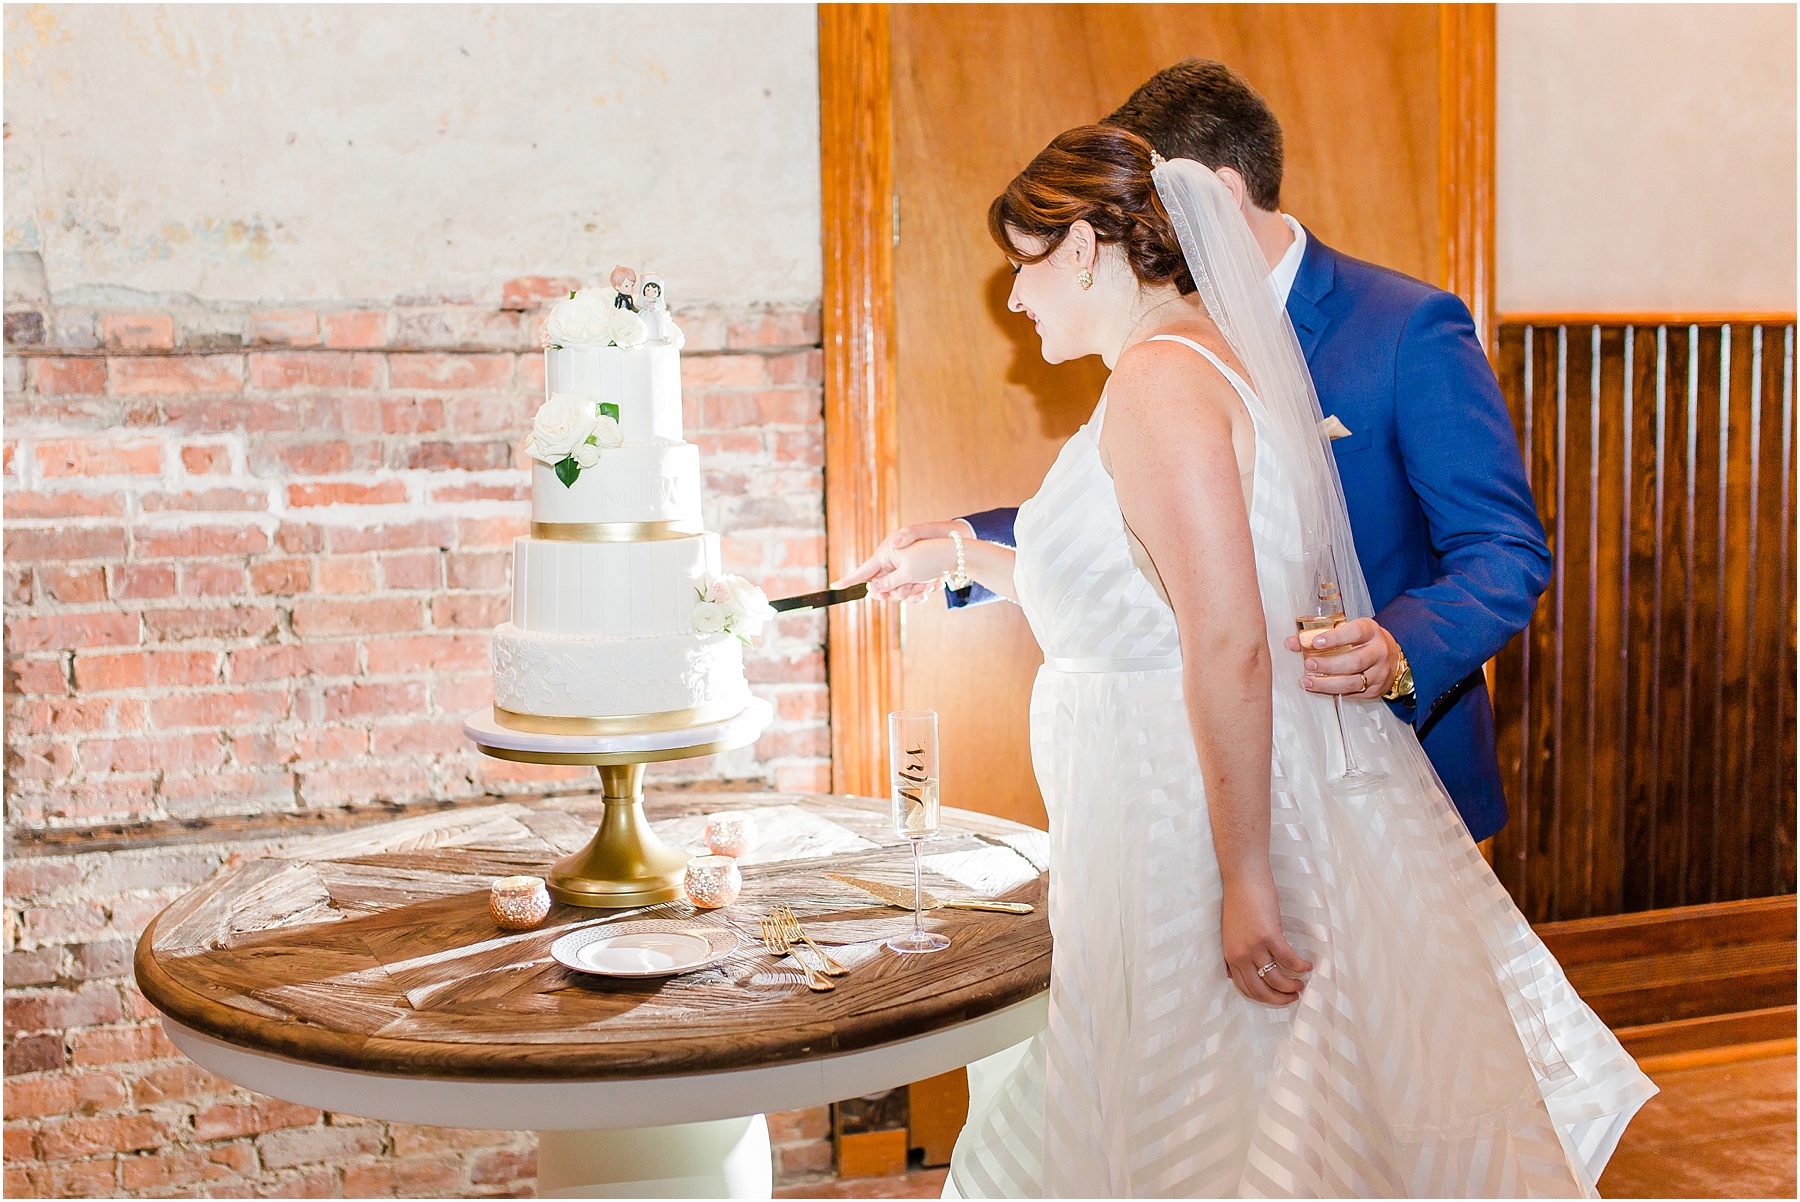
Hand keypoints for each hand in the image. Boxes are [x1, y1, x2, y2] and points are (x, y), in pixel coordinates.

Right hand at [831, 520, 973, 601]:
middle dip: (897, 591)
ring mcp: (903, 569)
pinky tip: (934, 584)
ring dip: (913, 591)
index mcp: (887, 554)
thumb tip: (873, 590)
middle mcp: (892, 561)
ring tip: (930, 582)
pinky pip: (909, 590)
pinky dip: (921, 590)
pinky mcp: (913, 575)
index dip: (850, 580)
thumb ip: (889, 582)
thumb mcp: (909, 571)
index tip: (834, 587)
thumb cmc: (932, 556)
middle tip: (912, 588)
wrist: (958, 553)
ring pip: (897, 591)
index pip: (864, 571)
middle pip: (881, 586)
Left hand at [1221, 872, 1311, 1005]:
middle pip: (1261, 990)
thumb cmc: (1239, 902)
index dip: (1264, 998)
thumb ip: (1234, 953)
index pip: (1245, 988)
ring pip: (1276, 979)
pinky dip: (1301, 966)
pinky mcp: (1269, 936)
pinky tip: (1308, 965)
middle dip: (1279, 998)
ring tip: (1302, 984)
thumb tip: (1231, 975)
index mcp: (1230, 956)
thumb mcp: (1230, 933)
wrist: (1242, 878)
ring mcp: (1254, 946)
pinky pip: (1289, 960)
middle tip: (1293, 997)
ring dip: (1292, 986)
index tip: (1277, 997)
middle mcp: (1240, 955)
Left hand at [1284, 616, 1400, 699]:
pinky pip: (1353, 694)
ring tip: (1308, 682)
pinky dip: (1333, 692)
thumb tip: (1292, 643)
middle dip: (1329, 665)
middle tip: (1308, 665)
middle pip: (1355, 661)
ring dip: (1327, 684)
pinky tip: (1319, 689)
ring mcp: (1379, 673)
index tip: (1316, 642)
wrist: (1390, 657)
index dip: (1335, 637)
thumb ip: (1319, 634)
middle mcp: (1378, 652)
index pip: (1355, 632)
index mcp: (1370, 631)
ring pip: (1354, 682)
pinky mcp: (1374, 690)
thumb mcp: (1346, 630)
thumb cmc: (1362, 641)